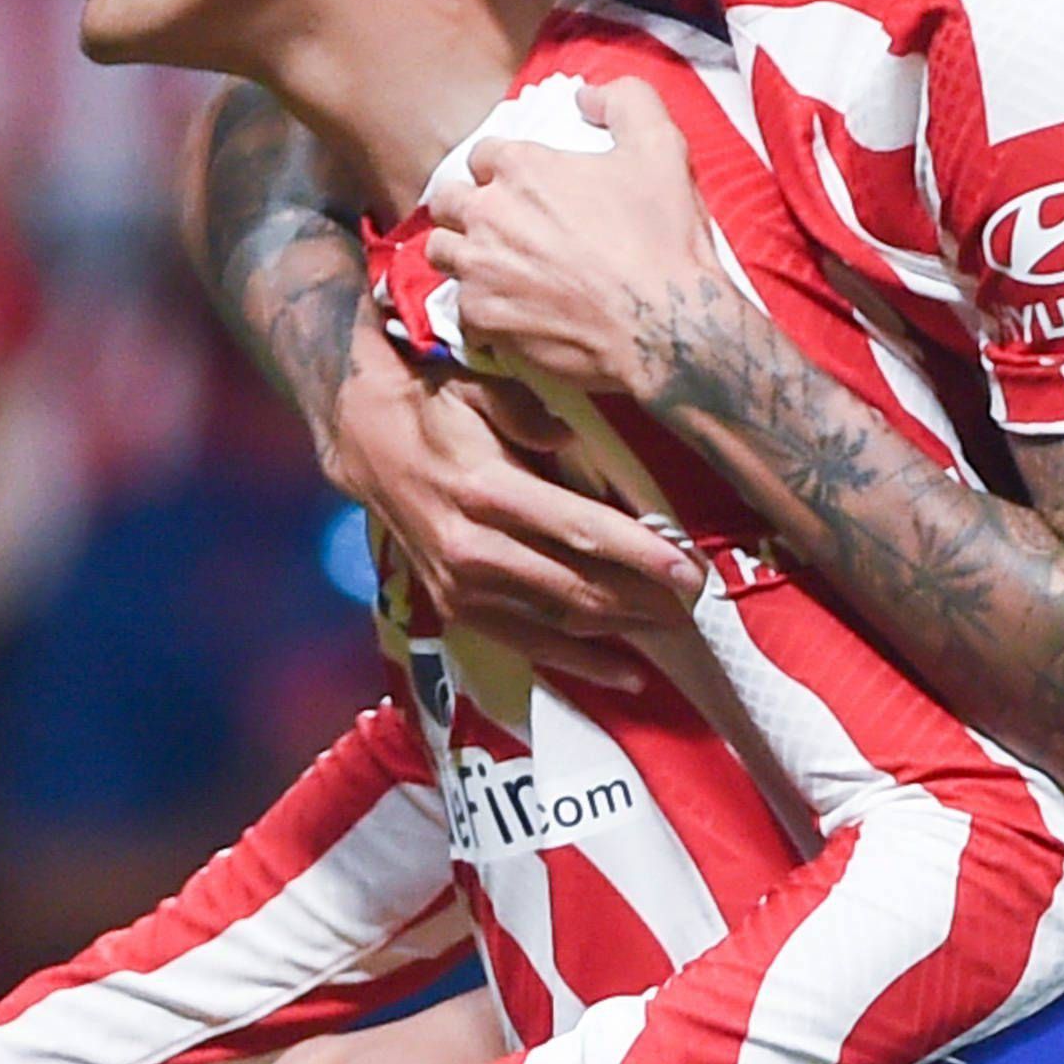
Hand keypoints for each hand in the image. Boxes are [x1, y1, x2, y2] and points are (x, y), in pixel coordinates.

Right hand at [319, 332, 697, 663]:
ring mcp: (463, 586)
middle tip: (695, 604)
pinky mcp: (457, 609)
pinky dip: (580, 662)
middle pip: (576, 584)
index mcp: (486, 488)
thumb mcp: (480, 389)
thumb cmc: (438, 409)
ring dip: (621, 629)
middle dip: (642, 598)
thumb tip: (574, 440)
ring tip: (673, 631)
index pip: (579, 528)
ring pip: (559, 620)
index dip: (638, 553)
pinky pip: (528, 645)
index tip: (688, 569)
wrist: (368, 445)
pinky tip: (626, 674)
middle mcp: (473, 547)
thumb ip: (529, 414)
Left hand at [421, 75, 744, 396]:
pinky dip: (480, 308)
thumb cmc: (662, 239)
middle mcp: (487, 215)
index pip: (483, 155)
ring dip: (462, 254)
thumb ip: (625, 101)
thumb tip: (586, 95)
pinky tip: (508, 311)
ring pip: (442, 252)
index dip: (501, 168)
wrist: (664, 327)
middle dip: (466, 207)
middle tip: (497, 224)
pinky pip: (460, 309)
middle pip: (447, 201)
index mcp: (521, 168)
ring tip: (493, 266)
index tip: (521, 187)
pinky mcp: (481, 320)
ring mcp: (478, 270)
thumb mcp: (661, 147)